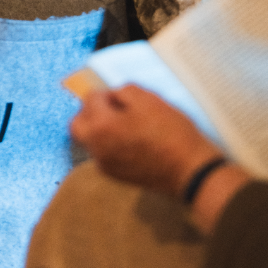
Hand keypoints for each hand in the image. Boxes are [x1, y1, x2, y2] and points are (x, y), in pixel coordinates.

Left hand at [69, 85, 223, 198]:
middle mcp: (96, 146)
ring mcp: (104, 163)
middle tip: (111, 107)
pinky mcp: (114, 174)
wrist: (190, 170)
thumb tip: (113, 95)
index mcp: (101, 125)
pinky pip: (102, 153)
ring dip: (99, 128)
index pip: (90, 99)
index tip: (121, 96)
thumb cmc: (172, 134)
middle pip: (78, 123)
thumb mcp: (149, 100)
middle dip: (90, 111)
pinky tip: (130, 141)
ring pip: (89, 140)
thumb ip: (124, 92)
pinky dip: (109, 144)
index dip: (106, 93)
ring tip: (123, 124)